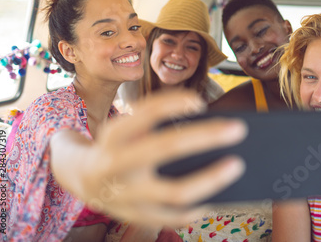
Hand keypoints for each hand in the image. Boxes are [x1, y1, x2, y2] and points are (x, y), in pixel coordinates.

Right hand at [52, 90, 246, 227]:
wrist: (81, 178)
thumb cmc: (118, 146)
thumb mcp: (126, 129)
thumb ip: (156, 126)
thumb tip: (208, 128)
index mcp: (114, 134)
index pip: (146, 112)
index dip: (174, 104)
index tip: (200, 102)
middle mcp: (117, 163)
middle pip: (167, 147)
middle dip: (206, 136)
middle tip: (239, 129)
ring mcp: (126, 195)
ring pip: (176, 191)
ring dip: (212, 178)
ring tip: (237, 165)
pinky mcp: (135, 217)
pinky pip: (173, 217)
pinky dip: (197, 208)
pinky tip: (214, 199)